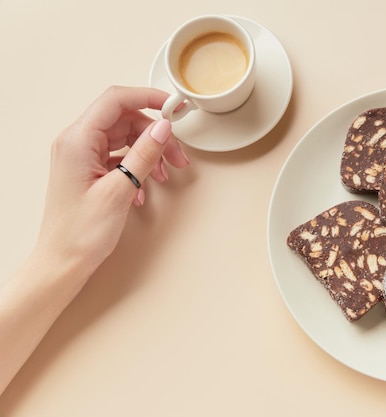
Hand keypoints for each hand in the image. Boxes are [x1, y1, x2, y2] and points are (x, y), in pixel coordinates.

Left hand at [36, 86, 189, 275]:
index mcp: (77, 140)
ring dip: (148, 152)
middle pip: (124, 120)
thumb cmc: (81, 232)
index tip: (173, 107)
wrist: (63, 262)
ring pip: (124, 138)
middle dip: (154, 134)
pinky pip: (119, 155)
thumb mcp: (120, 190)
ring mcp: (82, 156)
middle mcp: (76, 142)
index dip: (148, 98)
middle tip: (176, 156)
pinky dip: (137, 166)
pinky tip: (144, 188)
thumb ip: (143, 154)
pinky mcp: (89, 169)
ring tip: (164, 175)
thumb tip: (163, 127)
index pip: (116, 100)